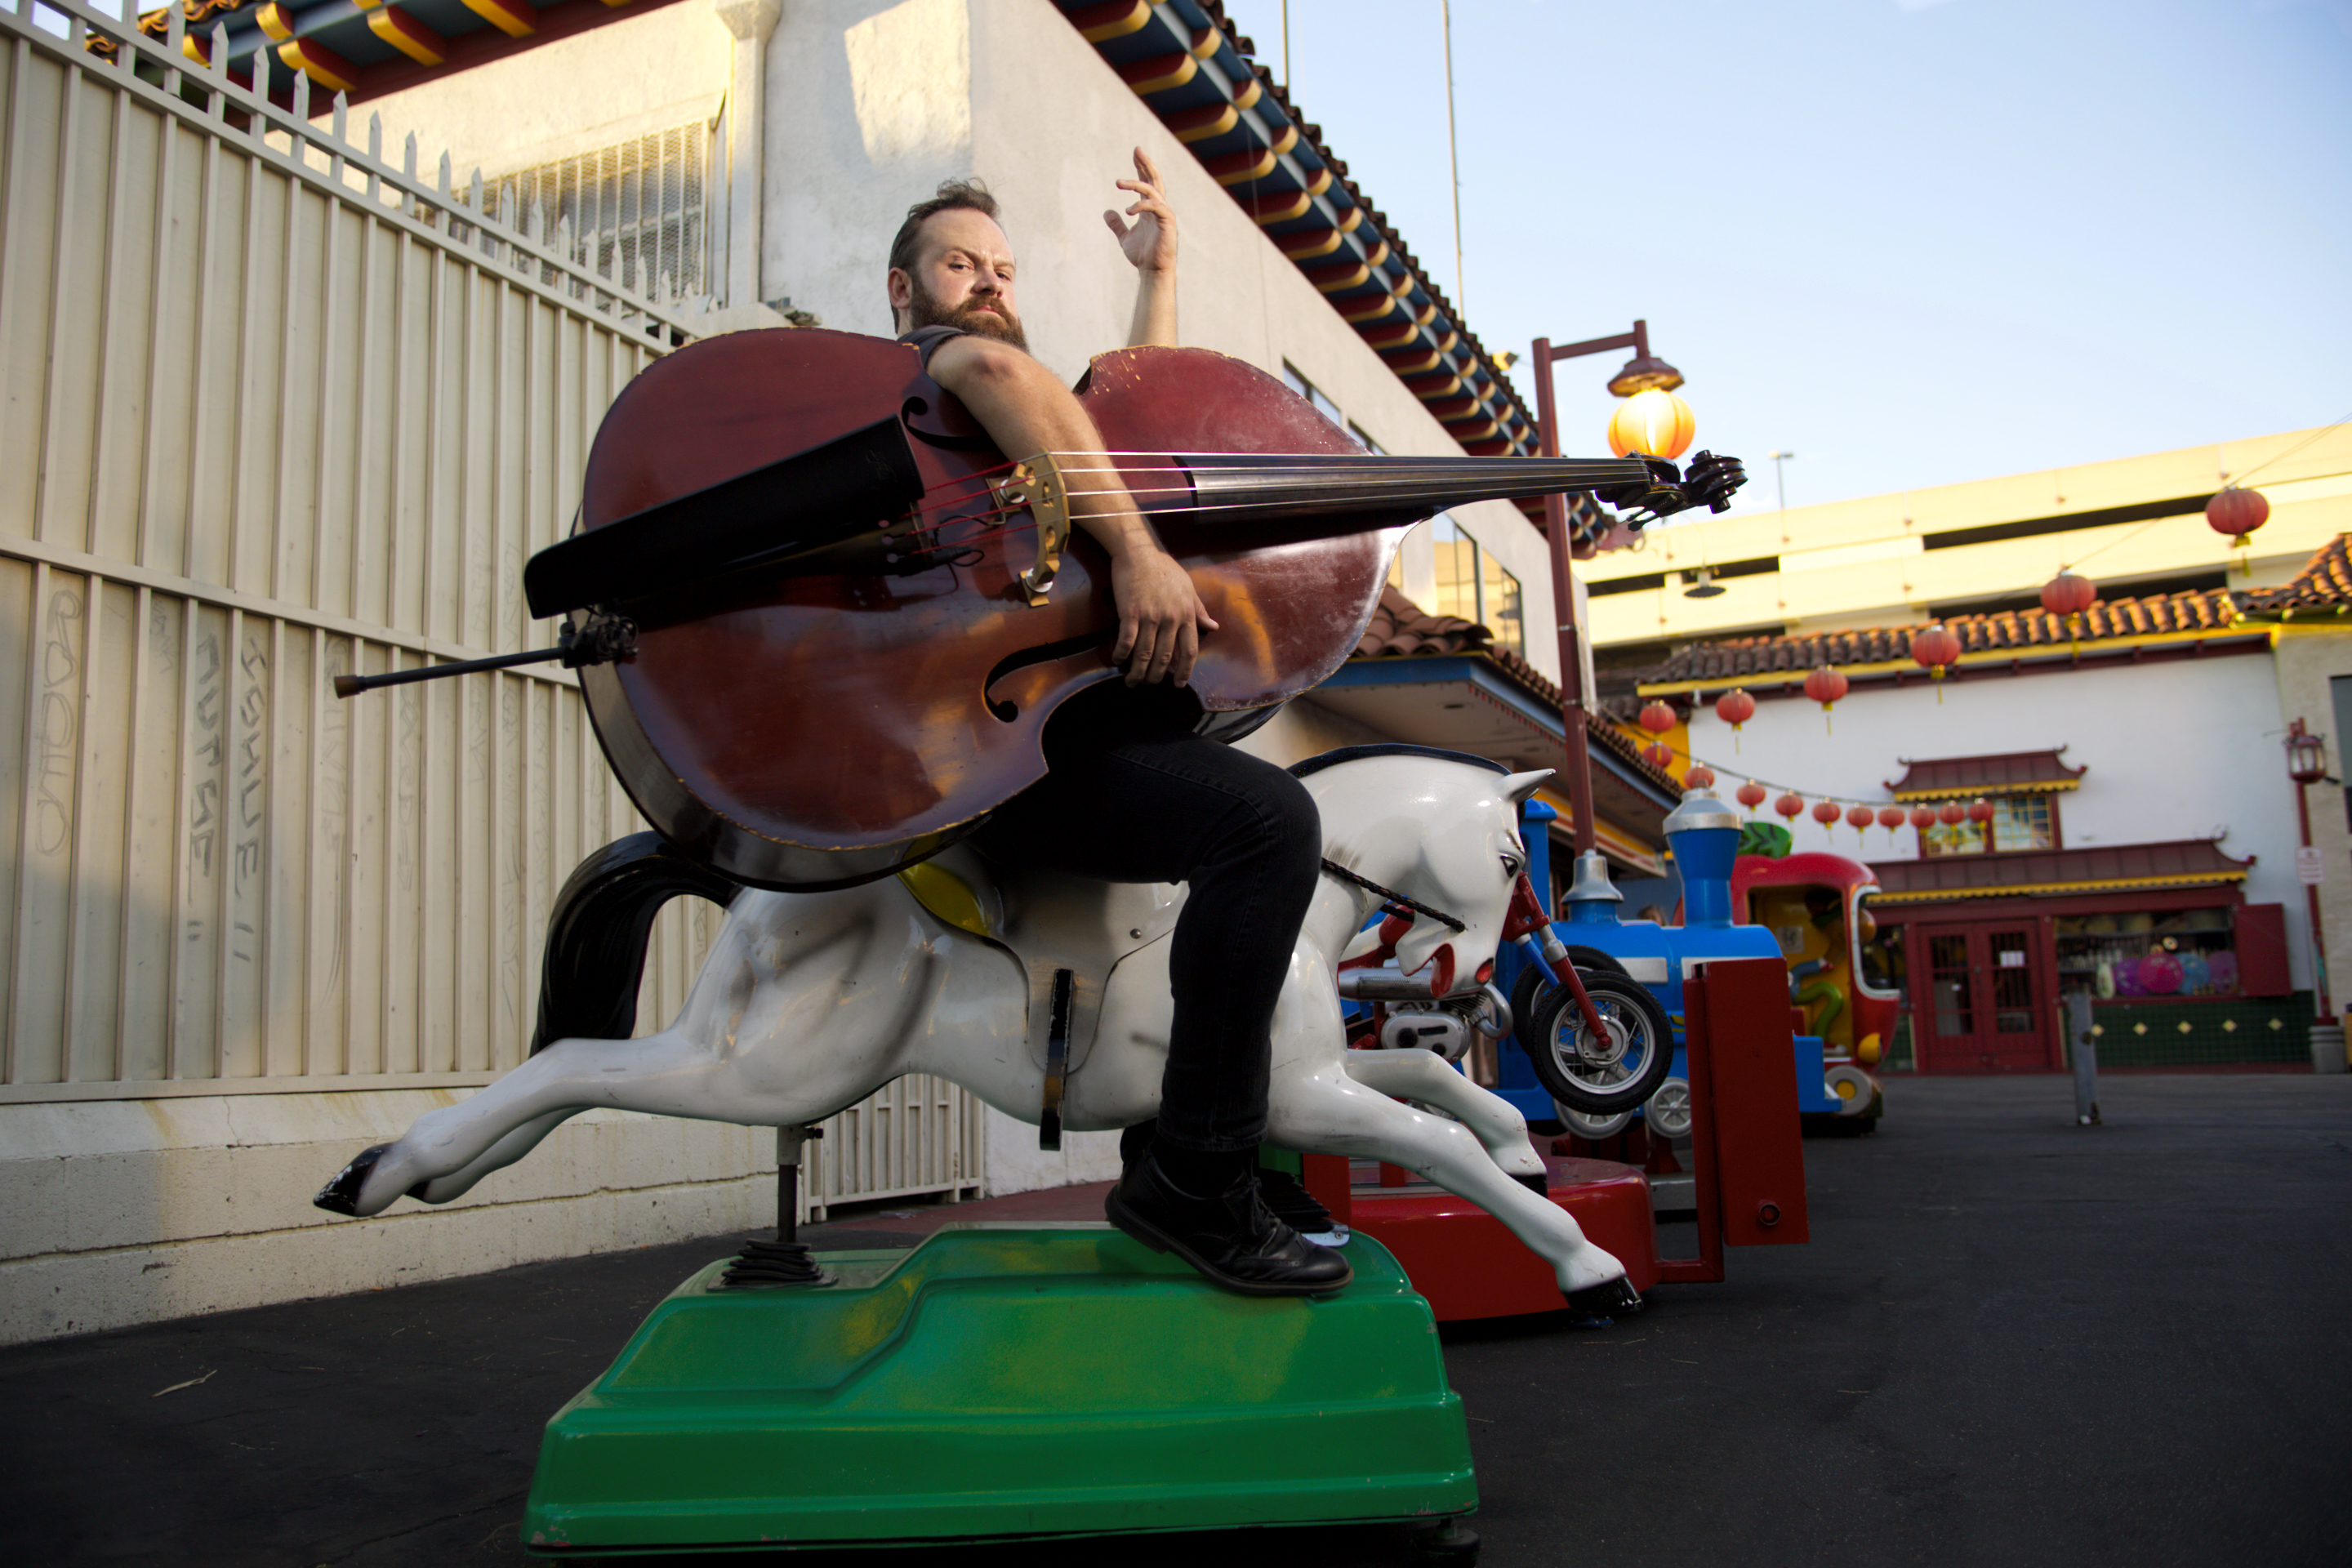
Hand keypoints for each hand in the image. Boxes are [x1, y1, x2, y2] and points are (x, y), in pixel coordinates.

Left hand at [1103, 147, 1175, 274]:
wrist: (1153, 271)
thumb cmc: (1142, 255)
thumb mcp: (1124, 237)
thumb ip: (1116, 224)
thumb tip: (1106, 212)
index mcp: (1150, 209)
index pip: (1147, 183)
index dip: (1141, 168)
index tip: (1135, 153)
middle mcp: (1159, 208)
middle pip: (1155, 179)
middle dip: (1146, 164)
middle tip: (1136, 149)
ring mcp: (1165, 214)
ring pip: (1153, 191)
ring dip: (1136, 184)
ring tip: (1118, 183)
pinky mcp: (1168, 223)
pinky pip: (1156, 207)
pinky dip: (1142, 205)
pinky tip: (1128, 210)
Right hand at [1107, 537, 1217, 685]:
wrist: (1139, 553)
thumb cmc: (1164, 568)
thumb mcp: (1188, 587)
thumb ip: (1199, 610)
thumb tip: (1213, 626)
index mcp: (1186, 614)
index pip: (1190, 650)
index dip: (1185, 670)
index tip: (1179, 682)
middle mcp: (1170, 619)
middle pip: (1165, 657)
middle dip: (1157, 676)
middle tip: (1150, 684)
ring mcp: (1150, 617)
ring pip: (1145, 654)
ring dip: (1138, 672)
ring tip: (1132, 682)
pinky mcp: (1130, 613)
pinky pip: (1127, 641)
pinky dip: (1122, 654)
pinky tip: (1118, 661)